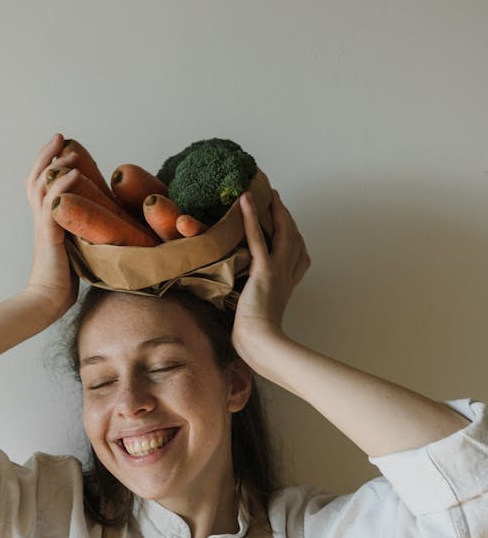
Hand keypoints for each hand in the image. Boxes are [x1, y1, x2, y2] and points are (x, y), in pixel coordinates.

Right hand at [23, 133, 80, 319]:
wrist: (45, 304)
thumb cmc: (61, 286)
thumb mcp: (74, 252)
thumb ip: (78, 236)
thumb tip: (97, 231)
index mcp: (44, 223)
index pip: (40, 187)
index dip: (47, 166)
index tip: (61, 149)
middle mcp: (40, 220)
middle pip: (34, 178)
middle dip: (47, 155)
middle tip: (59, 136)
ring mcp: (43, 227)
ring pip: (41, 186)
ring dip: (55, 164)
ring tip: (68, 148)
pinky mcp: (49, 236)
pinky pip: (54, 205)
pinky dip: (63, 186)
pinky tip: (75, 173)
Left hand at [231, 188, 310, 366]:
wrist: (261, 344)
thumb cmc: (256, 338)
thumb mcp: (255, 315)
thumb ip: (251, 304)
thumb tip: (238, 303)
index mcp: (287, 286)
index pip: (299, 257)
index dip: (296, 238)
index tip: (290, 226)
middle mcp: (287, 275)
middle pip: (294, 238)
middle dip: (287, 217)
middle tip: (276, 200)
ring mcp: (278, 270)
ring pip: (282, 232)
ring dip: (275, 210)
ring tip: (266, 194)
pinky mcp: (264, 270)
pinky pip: (258, 237)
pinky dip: (252, 216)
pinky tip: (246, 200)